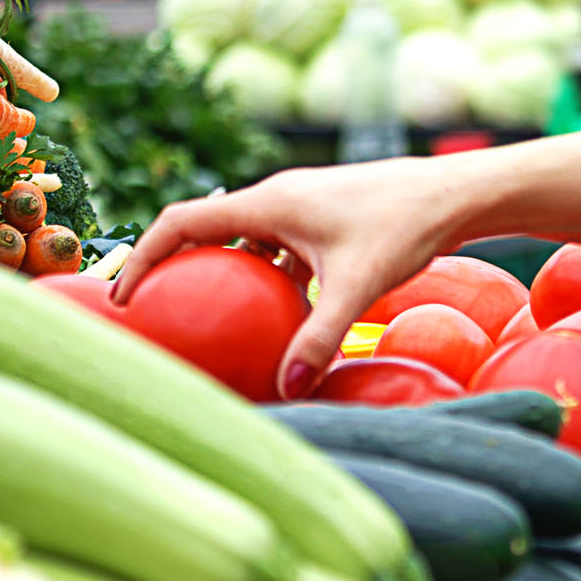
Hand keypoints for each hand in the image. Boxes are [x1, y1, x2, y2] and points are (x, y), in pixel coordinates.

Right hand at [111, 131, 580, 399]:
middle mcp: (276, 199)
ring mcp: (301, 208)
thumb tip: (288, 387)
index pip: (181, 223)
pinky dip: (265, 281)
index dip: (144, 257)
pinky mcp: (324, 221)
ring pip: (244, 243)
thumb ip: (319, 336)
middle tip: (154, 315)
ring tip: (206, 322)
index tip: (124, 298)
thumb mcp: (358, 286)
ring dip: (223, 276)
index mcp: (267, 202)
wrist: (457, 194)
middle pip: (205, 231)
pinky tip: (276, 322)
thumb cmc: (407, 228)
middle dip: (174, 269)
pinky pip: (278, 252)